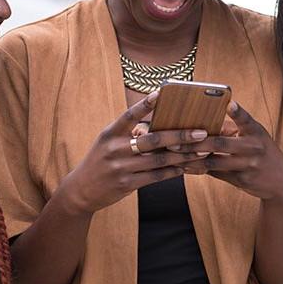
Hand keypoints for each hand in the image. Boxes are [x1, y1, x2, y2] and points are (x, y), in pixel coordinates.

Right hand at [57, 91, 210, 214]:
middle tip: (201, 132)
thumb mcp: (108, 142)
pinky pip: (155, 176)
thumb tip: (160, 123)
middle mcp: (115, 149)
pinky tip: (186, 167)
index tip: (161, 92)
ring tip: (202, 151)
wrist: (80, 190)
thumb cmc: (101, 161)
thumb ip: (129, 133)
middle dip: (180, 135)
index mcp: (110, 133)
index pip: (129, 115)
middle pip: (153, 140)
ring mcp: (121, 167)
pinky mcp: (126, 184)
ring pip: (159, 159)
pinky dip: (173, 171)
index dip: (145, 104)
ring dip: (183, 155)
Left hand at [170, 100, 282, 201]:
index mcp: (256, 131)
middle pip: (221, 143)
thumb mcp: (253, 136)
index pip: (246, 120)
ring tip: (174, 154)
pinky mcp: (241, 179)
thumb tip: (203, 125)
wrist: (279, 180)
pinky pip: (215, 173)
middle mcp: (253, 147)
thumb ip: (233, 130)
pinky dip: (198, 169)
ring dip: (192, 159)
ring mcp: (248, 165)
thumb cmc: (260, 151)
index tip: (230, 104)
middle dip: (196, 142)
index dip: (238, 112)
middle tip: (175, 140)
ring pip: (214, 161)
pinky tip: (183, 167)